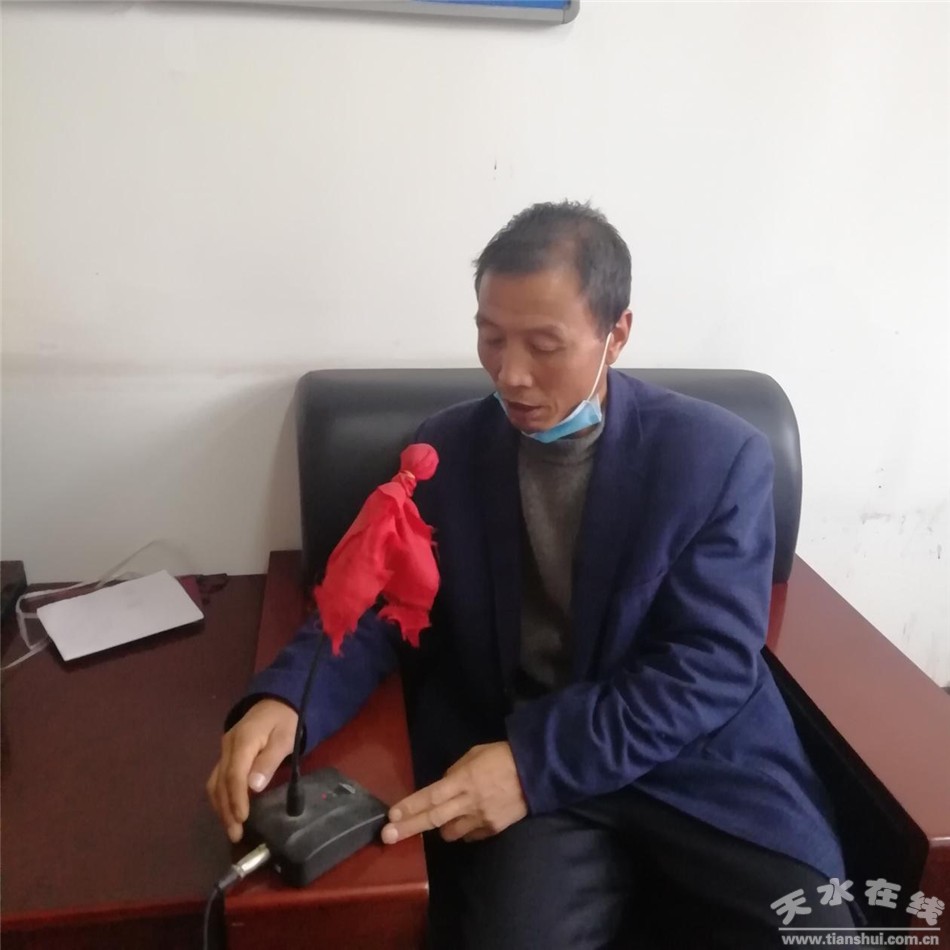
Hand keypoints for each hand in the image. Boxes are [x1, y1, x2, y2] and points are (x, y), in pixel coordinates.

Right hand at [206, 699, 297, 842]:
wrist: (278, 701)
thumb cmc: (285, 720)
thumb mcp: (284, 738)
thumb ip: (269, 760)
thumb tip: (253, 787)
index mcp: (242, 740)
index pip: (234, 775)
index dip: (236, 798)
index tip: (242, 819)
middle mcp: (228, 746)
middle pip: (220, 782)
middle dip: (226, 810)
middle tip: (235, 834)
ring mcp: (225, 750)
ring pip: (215, 782)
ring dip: (220, 806)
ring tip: (231, 828)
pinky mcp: (226, 754)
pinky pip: (218, 778)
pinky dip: (221, 797)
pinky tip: (228, 811)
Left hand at [381, 741, 527, 844]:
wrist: (536, 772)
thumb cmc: (502, 756)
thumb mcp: (474, 755)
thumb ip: (455, 772)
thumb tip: (442, 786)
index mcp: (464, 780)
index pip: (431, 796)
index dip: (410, 806)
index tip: (392, 816)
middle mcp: (469, 802)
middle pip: (433, 819)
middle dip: (409, 828)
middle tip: (388, 837)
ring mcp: (481, 819)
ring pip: (450, 833)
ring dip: (441, 827)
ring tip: (444, 817)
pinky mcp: (492, 829)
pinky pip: (470, 835)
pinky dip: (464, 829)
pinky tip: (469, 818)